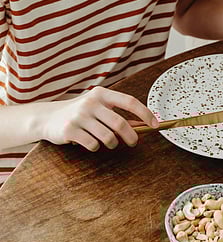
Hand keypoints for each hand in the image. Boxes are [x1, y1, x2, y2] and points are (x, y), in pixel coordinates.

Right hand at [42, 87, 158, 150]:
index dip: (145, 113)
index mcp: (101, 94)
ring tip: (109, 143)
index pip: (129, 101)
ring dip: (112, 144)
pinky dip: (96, 147)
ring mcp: (79, 116)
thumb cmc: (81, 114)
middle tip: (133, 142)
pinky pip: (93, 144)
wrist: (47, 117)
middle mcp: (91, 102)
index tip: (155, 124)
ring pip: (108, 137)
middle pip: (120, 123)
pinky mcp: (70, 130)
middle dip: (131, 136)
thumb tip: (144, 125)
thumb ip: (117, 114)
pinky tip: (91, 143)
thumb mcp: (98, 107)